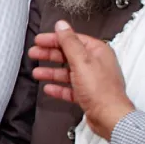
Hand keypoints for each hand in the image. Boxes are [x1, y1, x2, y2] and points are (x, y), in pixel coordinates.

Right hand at [31, 20, 134, 139]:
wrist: (110, 118)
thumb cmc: (101, 91)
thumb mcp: (82, 61)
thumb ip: (69, 42)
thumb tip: (62, 25)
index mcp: (97, 52)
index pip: (72, 39)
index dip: (54, 39)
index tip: (39, 40)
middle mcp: (96, 64)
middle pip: (68, 55)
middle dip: (49, 54)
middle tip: (34, 53)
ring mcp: (92, 80)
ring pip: (67, 72)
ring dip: (51, 72)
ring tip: (37, 72)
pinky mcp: (88, 95)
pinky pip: (69, 88)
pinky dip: (59, 87)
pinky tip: (49, 88)